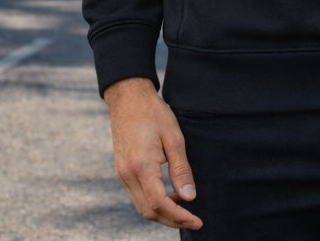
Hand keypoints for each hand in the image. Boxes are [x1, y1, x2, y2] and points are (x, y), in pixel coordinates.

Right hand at [104, 77, 201, 230]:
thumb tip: (190, 197)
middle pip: (149, 211)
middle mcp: (127, 175)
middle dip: (172, 220)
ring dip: (163, 212)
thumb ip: (181, 169)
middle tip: (193, 219)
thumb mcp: (174, 137)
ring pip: (142, 206)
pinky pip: (137, 195)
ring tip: (184, 206)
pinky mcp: (122, 170)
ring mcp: (122, 174)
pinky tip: (169, 194)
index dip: (179, 217)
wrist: (128, 97)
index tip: (197, 221)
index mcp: (141, 166)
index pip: (160, 204)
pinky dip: (153, 201)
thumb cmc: (153, 112)